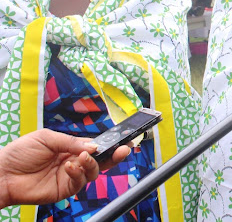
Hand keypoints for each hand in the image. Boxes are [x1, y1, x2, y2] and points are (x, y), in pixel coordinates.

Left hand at [0, 129, 130, 207]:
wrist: (3, 173)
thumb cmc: (20, 153)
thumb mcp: (47, 138)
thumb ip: (71, 141)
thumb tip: (93, 146)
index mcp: (70, 148)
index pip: (95, 146)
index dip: (109, 144)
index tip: (123, 141)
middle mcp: (73, 162)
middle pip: (100, 161)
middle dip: (114, 156)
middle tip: (122, 150)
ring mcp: (69, 177)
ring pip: (92, 173)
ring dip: (91, 164)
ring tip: (81, 158)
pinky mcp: (64, 190)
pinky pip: (79, 183)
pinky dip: (78, 174)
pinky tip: (69, 166)